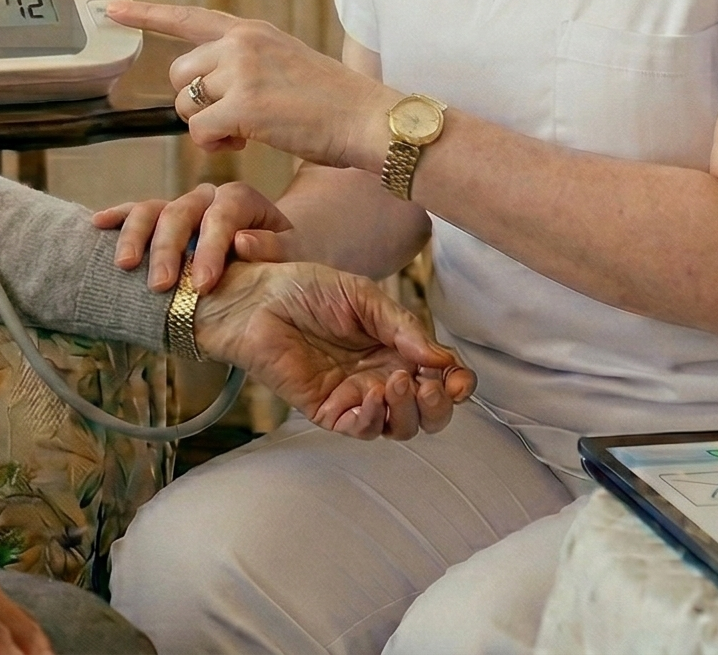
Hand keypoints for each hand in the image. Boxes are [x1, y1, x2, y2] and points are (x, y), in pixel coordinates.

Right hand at [94, 180, 302, 292]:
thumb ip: (275, 249)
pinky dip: (117, 217)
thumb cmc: (282, 264)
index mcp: (242, 201)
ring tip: (126, 265)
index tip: (203, 285)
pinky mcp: (160, 221)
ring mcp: (181, 208)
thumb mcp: (293, 258)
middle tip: (161, 284)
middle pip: (182, 211)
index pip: (223, 213)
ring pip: (154, 209)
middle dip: (168, 248)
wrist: (269, 266)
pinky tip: (98, 224)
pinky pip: (135, 212)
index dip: (212, 247)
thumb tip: (244, 242)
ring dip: (136, 236)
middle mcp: (208, 198)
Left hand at [109, 0, 398, 171]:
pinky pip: (200, 131)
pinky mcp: (244, 105)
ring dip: (207, 128)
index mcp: (252, 31)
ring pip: (187, 104)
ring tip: (245, 133)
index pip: (188, 18)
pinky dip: (216, 145)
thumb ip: (247, 65)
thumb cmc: (333, 105)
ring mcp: (242, 71)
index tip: (110, 9)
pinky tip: (245, 143)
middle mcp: (242, 43)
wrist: (368, 121)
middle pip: (180, 74)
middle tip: (230, 123)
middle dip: (194, 104)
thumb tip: (209, 89)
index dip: (145, 15)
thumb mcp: (286, 64)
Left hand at [191, 259, 474, 439]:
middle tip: (430, 386)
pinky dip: (371, 419)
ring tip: (396, 382)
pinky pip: (358, 429)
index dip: (456, 386)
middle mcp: (379, 378)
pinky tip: (370, 396)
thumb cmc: (307, 289)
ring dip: (406, 412)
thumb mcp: (364, 297)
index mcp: (395, 351)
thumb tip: (442, 360)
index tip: (460, 380)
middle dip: (437, 407)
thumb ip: (403, 328)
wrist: (257, 295)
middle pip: (425, 413)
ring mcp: (353, 396)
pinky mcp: (324, 409)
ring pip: (397, 427)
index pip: (437, 380)